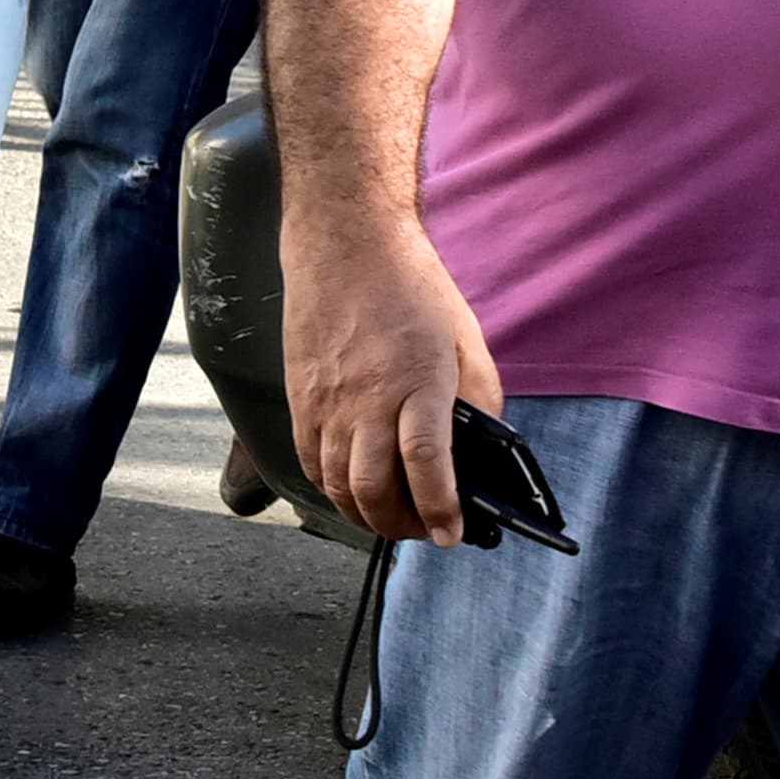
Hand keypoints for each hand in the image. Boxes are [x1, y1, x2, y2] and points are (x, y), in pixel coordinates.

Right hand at [284, 223, 502, 545]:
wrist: (345, 243)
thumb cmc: (411, 286)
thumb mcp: (466, 338)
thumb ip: (477, 398)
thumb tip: (479, 450)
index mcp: (418, 379)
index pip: (426, 463)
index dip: (440, 509)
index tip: (450, 535)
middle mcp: (367, 396)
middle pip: (372, 488)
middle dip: (399, 526)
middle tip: (421, 530)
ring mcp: (327, 400)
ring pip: (337, 485)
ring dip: (365, 515)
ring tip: (390, 517)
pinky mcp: (300, 397)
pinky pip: (310, 463)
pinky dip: (332, 489)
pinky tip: (353, 489)